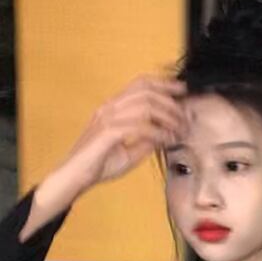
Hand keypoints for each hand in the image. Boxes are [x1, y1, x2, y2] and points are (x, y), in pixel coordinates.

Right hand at [58, 74, 188, 190]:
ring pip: (145, 106)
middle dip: (171, 102)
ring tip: (180, 130)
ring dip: (167, 117)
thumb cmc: (99, 165)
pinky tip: (167, 140)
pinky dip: (158, 133)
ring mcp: (107, 118)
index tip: (183, 90)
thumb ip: (146, 141)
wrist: (75, 177)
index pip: (140, 85)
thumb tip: (166, 135)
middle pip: (146, 91)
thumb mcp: (129, 152)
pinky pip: (139, 126)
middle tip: (186, 118)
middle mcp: (110, 108)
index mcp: (114, 108)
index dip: (163, 84)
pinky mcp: (107, 132)